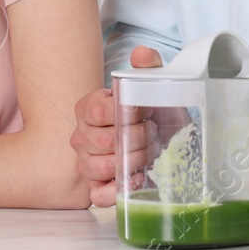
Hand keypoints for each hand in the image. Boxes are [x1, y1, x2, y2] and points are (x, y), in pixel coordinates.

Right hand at [71, 46, 160, 207]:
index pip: (97, 112)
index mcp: (89, 108)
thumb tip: (140, 54)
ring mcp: (86, 164)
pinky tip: (137, 178)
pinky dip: (119, 190)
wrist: (166, 140)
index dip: (125, 113)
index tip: (143, 111)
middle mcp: (82, 137)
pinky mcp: (97, 188)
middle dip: (137, 138)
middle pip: (104, 142)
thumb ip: (148, 67)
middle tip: (152, 133)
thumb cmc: (154, 114)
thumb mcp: (155, 87)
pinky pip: (98, 195)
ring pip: (101, 167)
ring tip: (148, 153)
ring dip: (134, 161)